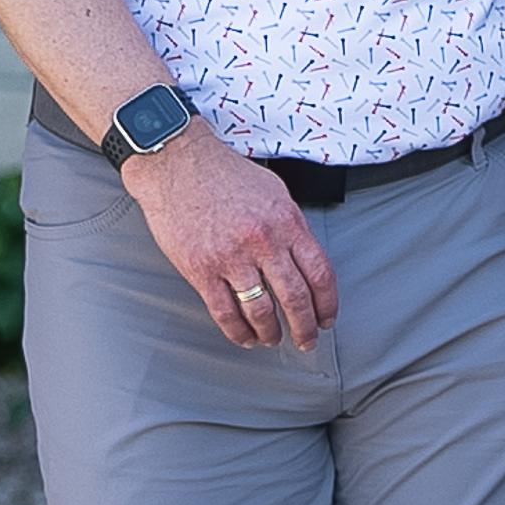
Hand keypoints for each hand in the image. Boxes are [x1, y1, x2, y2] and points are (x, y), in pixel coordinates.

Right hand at [126, 126, 337, 348]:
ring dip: (271, 333)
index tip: (327, 318)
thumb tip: (304, 260)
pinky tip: (244, 337)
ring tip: (273, 340)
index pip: (320, 273)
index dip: (327, 303)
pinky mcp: (200, 269)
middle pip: (294, 298)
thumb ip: (291, 227)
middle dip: (305, 327)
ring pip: (260, 311)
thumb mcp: (274, 192)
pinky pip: (224, 311)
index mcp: (288, 223)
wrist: (177, 163)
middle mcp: (263, 242)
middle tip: (307, 341)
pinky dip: (237, 331)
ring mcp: (231, 258)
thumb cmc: (225, 175)